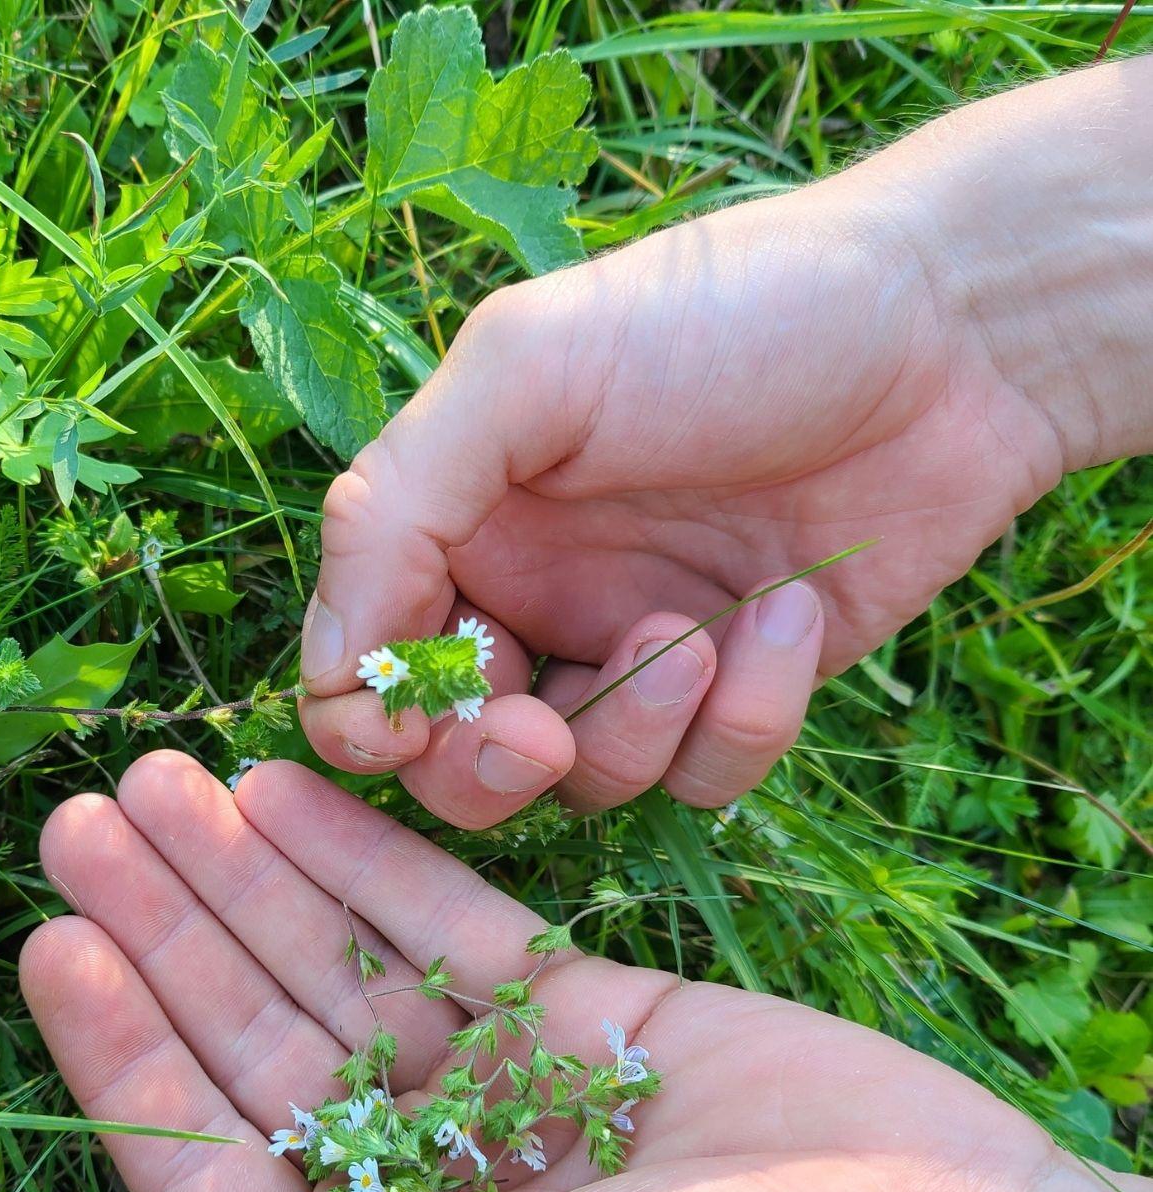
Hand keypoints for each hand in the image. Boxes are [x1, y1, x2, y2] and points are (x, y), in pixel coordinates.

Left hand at [21, 752, 1152, 1191]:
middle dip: (168, 925)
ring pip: (341, 964)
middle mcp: (421, 1187)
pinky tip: (287, 791)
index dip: (119, 1040)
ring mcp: (502, 1091)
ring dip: (249, 872)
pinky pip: (449, 925)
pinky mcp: (586, 1013)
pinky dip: (366, 862)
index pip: (202, 1147)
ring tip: (162, 779)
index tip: (54, 933)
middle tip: (86, 818)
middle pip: (258, 1034)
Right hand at [297, 59, 1152, 829]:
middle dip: (489, 766)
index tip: (411, 726)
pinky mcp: (740, 697)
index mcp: (459, 525)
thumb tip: (330, 661)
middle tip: (542, 731)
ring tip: (705, 626)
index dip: (369, 722)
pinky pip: (704, 778)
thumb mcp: (527, 369)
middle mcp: (534, 602)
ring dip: (640, 724)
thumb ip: (398, 506)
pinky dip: (747, 716)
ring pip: (585, 785)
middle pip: (457, 761)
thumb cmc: (726, 317)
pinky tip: (794, 609)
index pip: (359, 668)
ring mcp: (636, 656)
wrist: (952, 329)